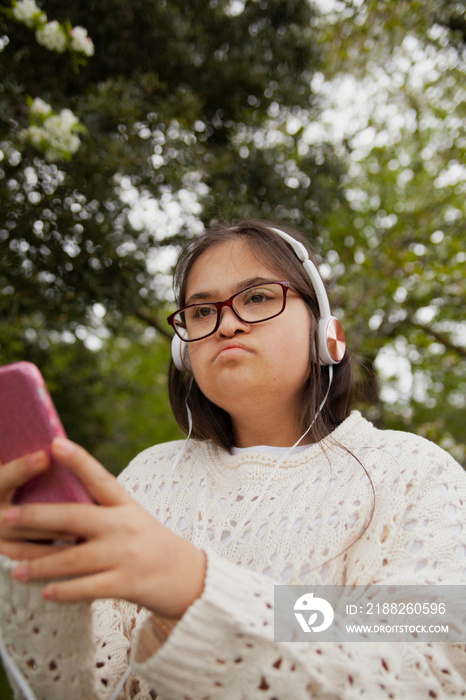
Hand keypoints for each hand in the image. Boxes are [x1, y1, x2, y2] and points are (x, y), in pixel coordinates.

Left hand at [1, 439, 206, 618]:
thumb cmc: (151, 543)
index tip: (55, 444)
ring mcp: (124, 555)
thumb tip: (56, 509)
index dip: (78, 460)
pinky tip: (44, 591)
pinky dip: (64, 591)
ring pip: (73, 558)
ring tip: (13, 567)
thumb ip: (101, 511)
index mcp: (125, 505)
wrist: (187, 576)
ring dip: (40, 564)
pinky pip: (87, 588)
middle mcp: (124, 526)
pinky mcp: (125, 584)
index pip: (99, 478)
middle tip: (7, 516)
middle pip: (75, 518)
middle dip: (38, 517)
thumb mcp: (132, 517)